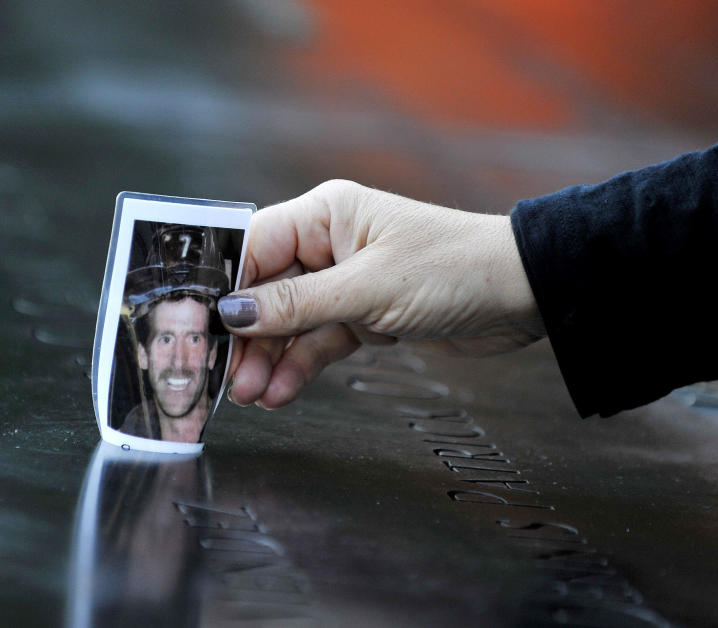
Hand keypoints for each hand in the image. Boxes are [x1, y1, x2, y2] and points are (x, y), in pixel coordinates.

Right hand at [218, 180, 544, 408]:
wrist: (521, 297)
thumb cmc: (454, 268)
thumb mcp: (369, 288)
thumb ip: (298, 303)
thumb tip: (234, 313)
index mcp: (327, 215)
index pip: (253, 246)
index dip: (223, 286)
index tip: (196, 324)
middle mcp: (331, 245)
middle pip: (266, 290)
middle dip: (246, 335)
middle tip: (224, 375)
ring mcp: (346, 283)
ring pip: (290, 323)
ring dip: (269, 359)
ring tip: (251, 394)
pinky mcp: (365, 316)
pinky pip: (319, 342)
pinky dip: (300, 367)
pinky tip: (281, 392)